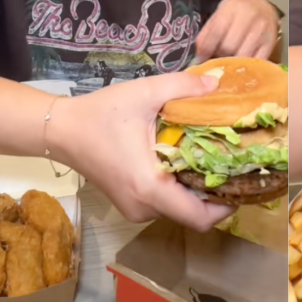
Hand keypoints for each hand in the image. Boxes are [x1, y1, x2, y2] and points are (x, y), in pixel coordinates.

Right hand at [48, 72, 234, 232]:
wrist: (60, 130)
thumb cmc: (100, 113)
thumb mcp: (144, 93)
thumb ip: (183, 87)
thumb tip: (218, 84)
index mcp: (150, 187)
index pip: (200, 217)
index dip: (226, 206)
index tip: (241, 183)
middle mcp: (143, 207)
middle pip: (192, 214)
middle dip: (214, 194)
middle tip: (229, 165)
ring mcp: (134, 209)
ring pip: (177, 209)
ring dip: (194, 190)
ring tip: (207, 159)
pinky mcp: (128, 204)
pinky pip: (163, 204)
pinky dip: (177, 188)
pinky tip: (181, 161)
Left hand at [196, 0, 280, 59]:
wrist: (263, 6)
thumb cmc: (237, 11)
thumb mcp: (220, 13)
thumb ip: (208, 31)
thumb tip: (198, 56)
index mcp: (232, 7)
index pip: (216, 31)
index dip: (206, 48)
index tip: (200, 60)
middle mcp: (249, 16)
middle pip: (229, 46)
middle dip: (219, 57)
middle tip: (215, 62)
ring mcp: (262, 29)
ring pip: (243, 55)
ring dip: (233, 64)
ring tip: (228, 65)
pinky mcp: (271, 42)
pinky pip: (257, 60)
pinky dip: (247, 67)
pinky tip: (241, 67)